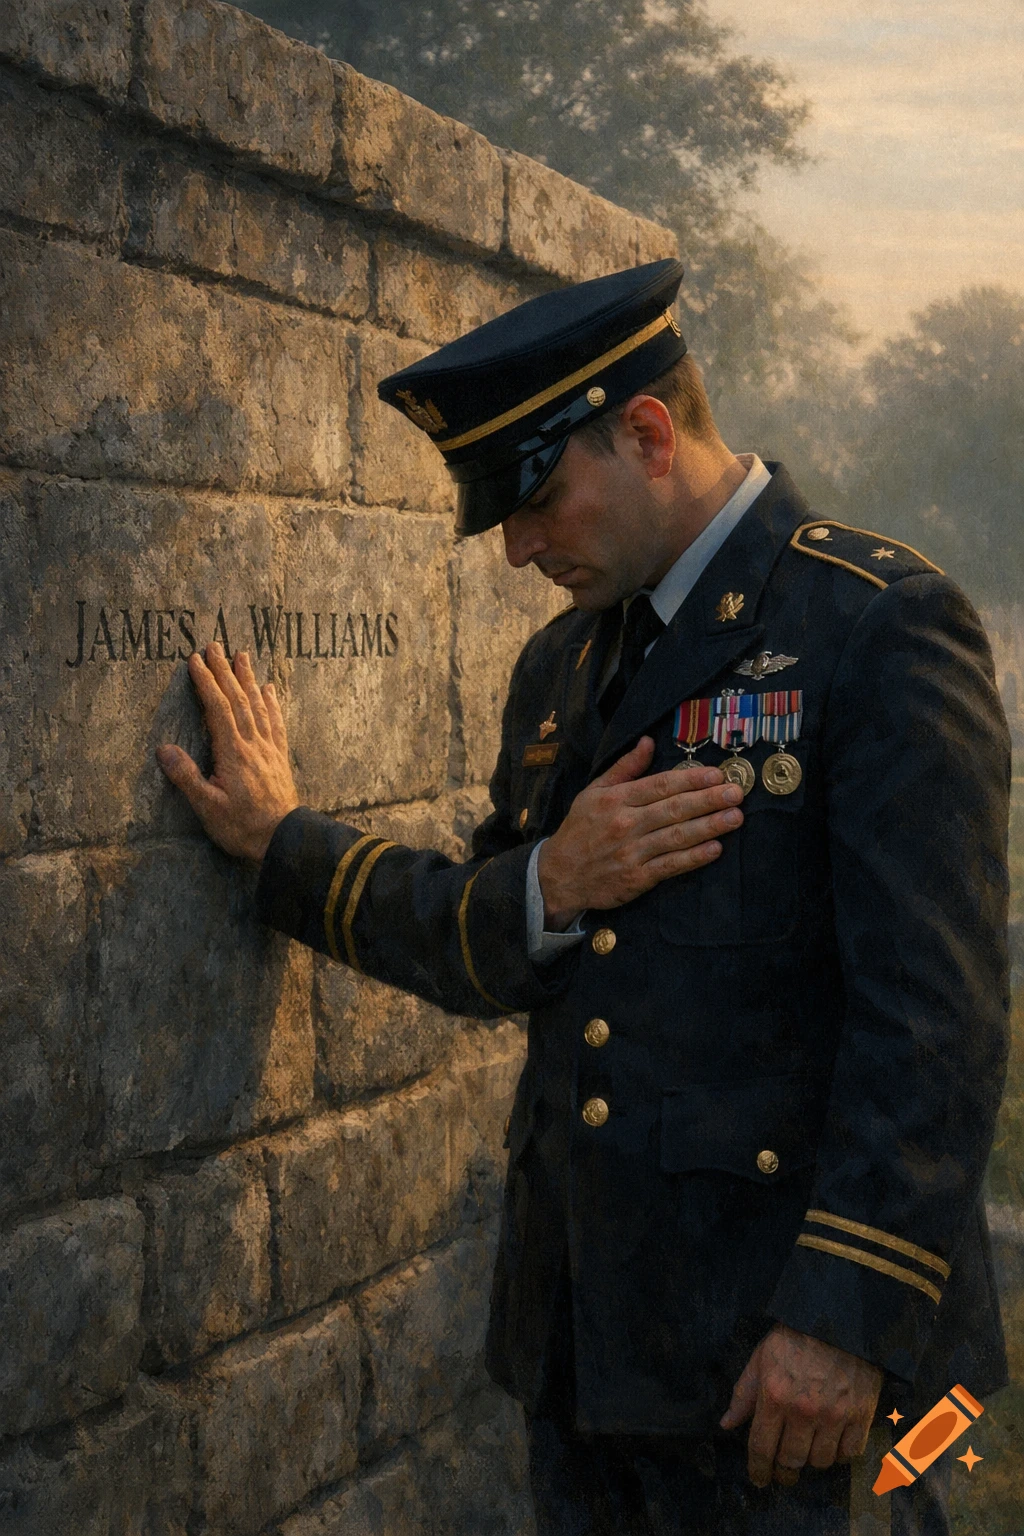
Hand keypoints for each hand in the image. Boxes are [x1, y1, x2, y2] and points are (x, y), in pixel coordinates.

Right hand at [156, 643, 298, 861]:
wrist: (285, 838)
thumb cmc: (242, 826)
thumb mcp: (207, 807)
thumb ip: (187, 777)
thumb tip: (163, 749)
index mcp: (233, 752)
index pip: (217, 708)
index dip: (206, 683)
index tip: (195, 660)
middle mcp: (253, 744)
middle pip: (237, 699)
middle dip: (224, 671)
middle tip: (215, 645)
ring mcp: (269, 748)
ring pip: (257, 706)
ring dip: (248, 679)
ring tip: (242, 656)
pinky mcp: (280, 757)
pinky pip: (276, 722)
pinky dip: (271, 703)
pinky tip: (270, 690)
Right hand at [536, 735, 743, 929]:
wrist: (559, 875)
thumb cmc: (580, 830)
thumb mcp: (594, 792)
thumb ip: (624, 768)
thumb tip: (648, 741)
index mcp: (616, 799)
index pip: (660, 785)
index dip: (691, 779)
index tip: (717, 774)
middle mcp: (625, 824)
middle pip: (674, 809)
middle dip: (708, 800)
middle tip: (736, 792)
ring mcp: (632, 853)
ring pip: (677, 837)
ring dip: (709, 826)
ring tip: (735, 817)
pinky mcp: (636, 878)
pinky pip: (670, 866)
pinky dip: (694, 858)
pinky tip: (715, 849)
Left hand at [720, 1323, 882, 1487]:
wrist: (839, 1318)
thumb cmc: (795, 1336)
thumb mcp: (761, 1357)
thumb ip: (744, 1394)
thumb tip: (726, 1424)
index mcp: (775, 1395)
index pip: (762, 1447)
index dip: (758, 1469)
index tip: (759, 1479)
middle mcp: (804, 1410)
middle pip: (791, 1460)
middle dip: (784, 1469)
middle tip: (784, 1469)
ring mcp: (835, 1414)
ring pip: (820, 1461)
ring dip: (812, 1459)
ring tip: (808, 1448)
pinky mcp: (861, 1414)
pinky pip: (849, 1453)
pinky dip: (839, 1453)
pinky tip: (833, 1441)